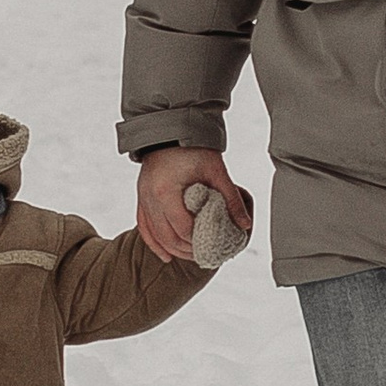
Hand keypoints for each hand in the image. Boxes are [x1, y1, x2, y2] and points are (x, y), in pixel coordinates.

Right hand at [138, 145, 251, 264]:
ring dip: (171, 249)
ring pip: (153, 234)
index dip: (197, 240)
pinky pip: (143, 225)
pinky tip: (165, 255)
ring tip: (189, 256)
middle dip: (185, 249)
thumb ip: (231, 198)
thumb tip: (244, 224)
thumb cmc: (194, 147)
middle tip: (204, 254)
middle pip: (166, 236)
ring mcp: (143, 197)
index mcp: (166, 191)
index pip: (182, 227)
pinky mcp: (141, 196)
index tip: (212, 244)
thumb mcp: (216, 171)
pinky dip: (153, 242)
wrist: (171, 129)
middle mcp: (150, 197)